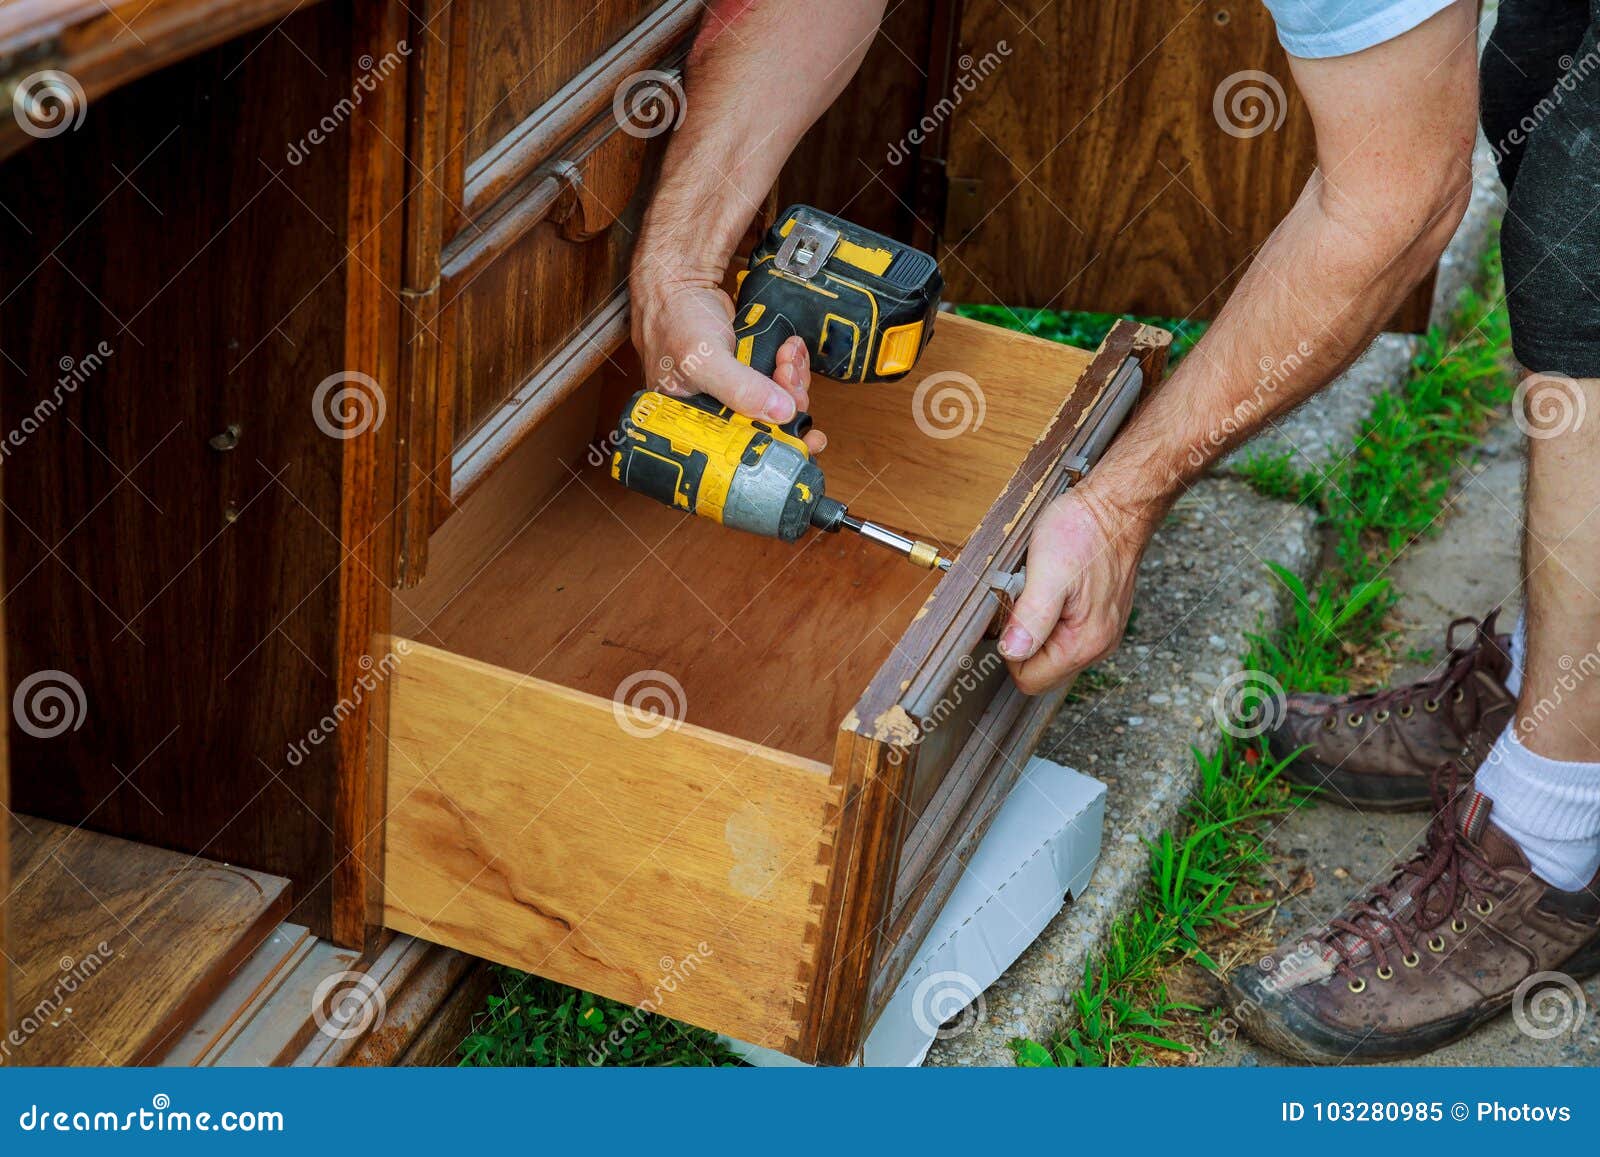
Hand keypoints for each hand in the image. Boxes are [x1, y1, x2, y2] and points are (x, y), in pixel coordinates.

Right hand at [631, 268, 823, 454]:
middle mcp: (716, 414)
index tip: (806, 439)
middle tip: (787, 376)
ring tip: (787, 356)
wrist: (679, 282)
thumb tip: (780, 413)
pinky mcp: (748, 372)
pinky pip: (780, 380)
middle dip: (789, 403)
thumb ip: (740, 389)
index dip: (777, 448)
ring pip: (779, 403)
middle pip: (768, 427)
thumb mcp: (703, 361)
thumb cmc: (673, 321)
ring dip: (793, 381)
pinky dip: (792, 366)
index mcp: (695, 425)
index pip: (741, 452)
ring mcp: (735, 393)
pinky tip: (789, 350)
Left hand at [997, 487, 1155, 694]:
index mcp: (1083, 643)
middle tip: (1024, 599)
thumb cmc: (1085, 532)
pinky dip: (1051, 616)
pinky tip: (1051, 588)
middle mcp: (1096, 645)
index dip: (1009, 652)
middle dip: (1023, 640)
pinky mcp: (1099, 618)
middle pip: (1041, 670)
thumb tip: (1012, 652)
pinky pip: (1064, 633)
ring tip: (1039, 590)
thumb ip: (1031, 617)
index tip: (1010, 617)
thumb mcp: (1048, 571)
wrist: (1116, 508)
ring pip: (1051, 651)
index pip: (1029, 679)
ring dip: (1036, 626)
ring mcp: (1100, 633)